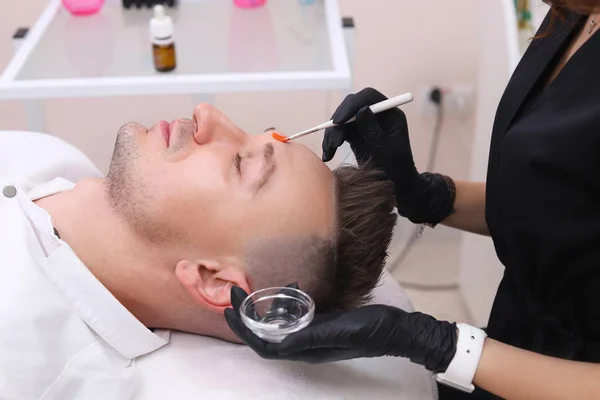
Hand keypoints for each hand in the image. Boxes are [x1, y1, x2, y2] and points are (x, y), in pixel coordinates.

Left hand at [225, 286, 457, 371]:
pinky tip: (290, 287)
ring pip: (279, 326)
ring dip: (264, 310)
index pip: (264, 345)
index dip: (243, 330)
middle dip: (247, 316)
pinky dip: (285, 304)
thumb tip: (279, 341)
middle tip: (235, 294)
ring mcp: (313, 334)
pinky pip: (295, 316)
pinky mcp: (322, 324)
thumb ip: (309, 336)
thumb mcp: (338, 330)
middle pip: (267, 335)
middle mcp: (305, 344)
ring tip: (256, 291)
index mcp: (306, 349)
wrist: (395, 328)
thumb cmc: (369, 330)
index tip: (229, 311)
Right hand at [322, 88, 419, 189]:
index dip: (352, 105)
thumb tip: (361, 110)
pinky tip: (328, 155)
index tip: (339, 121)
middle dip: (339, 122)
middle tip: (333, 143)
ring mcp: (365, 123)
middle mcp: (377, 114)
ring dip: (332, 134)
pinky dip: (331, 142)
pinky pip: (339, 132)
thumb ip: (374, 130)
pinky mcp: (355, 133)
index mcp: (390, 114)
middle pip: (351, 106)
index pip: (369, 97)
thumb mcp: (386, 151)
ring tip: (329, 153)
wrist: (395, 184)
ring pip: (342, 119)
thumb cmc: (396, 169)